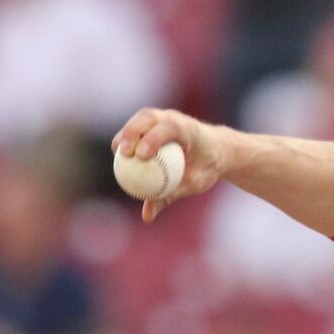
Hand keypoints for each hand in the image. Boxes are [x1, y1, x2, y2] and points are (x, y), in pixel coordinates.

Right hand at [111, 108, 225, 223]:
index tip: (141, 155)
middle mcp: (175, 118)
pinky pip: (138, 127)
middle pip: (149, 117)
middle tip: (123, 152)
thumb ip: (171, 195)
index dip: (153, 138)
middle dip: (133, 132)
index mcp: (190, 130)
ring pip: (140, 119)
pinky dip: (128, 137)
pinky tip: (120, 155)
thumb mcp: (194, 184)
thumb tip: (147, 216)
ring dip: (126, 133)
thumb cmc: (206, 167)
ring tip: (117, 152)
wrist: (217, 149)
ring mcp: (164, 117)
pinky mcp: (155, 121)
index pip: (170, 128)